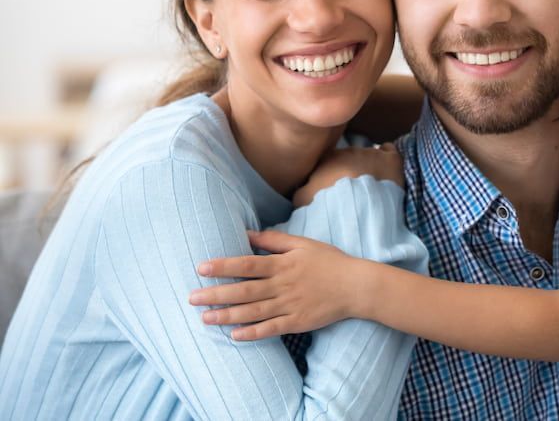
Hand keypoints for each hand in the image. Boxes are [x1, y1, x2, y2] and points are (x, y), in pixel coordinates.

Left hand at [189, 230, 361, 339]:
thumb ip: (274, 240)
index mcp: (283, 264)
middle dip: (216, 294)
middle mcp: (283, 285)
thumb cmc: (329, 261)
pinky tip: (234, 335)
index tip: (201, 268)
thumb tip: (247, 234)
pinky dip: (252, 333)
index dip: (224, 266)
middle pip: (244, 290)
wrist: (356, 286)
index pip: (247, 264)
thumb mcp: (303, 244)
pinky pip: (271, 329)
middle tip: (192, 298)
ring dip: (227, 315)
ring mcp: (290, 305)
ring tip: (205, 318)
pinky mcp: (297, 322)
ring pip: (253, 312)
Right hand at [293, 142, 402, 207]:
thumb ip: (302, 192)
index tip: (336, 189)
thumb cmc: (328, 204)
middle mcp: (349, 151)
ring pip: (369, 155)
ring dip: (369, 167)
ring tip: (372, 186)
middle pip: (350, 158)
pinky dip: (387, 157)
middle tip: (355, 191)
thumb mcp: (304, 200)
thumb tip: (301, 191)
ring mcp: (371, 153)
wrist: (358, 207)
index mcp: (328, 159)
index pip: (329, 162)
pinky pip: (388, 150)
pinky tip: (386, 169)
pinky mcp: (390, 159)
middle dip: (352, 171)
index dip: (332, 175)